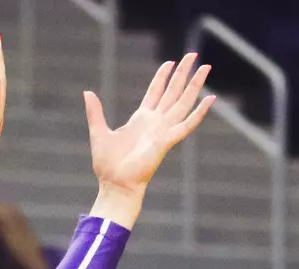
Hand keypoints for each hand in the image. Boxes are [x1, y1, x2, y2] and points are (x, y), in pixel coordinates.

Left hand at [84, 54, 214, 221]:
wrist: (115, 184)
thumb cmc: (108, 165)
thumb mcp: (99, 132)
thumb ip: (96, 112)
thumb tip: (88, 93)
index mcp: (141, 119)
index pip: (156, 91)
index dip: (163, 76)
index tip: (170, 62)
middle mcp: (156, 122)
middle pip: (173, 92)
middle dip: (183, 73)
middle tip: (193, 55)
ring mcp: (164, 130)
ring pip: (183, 102)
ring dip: (195, 85)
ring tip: (206, 67)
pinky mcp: (168, 141)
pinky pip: (187, 125)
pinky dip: (200, 113)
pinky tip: (210, 99)